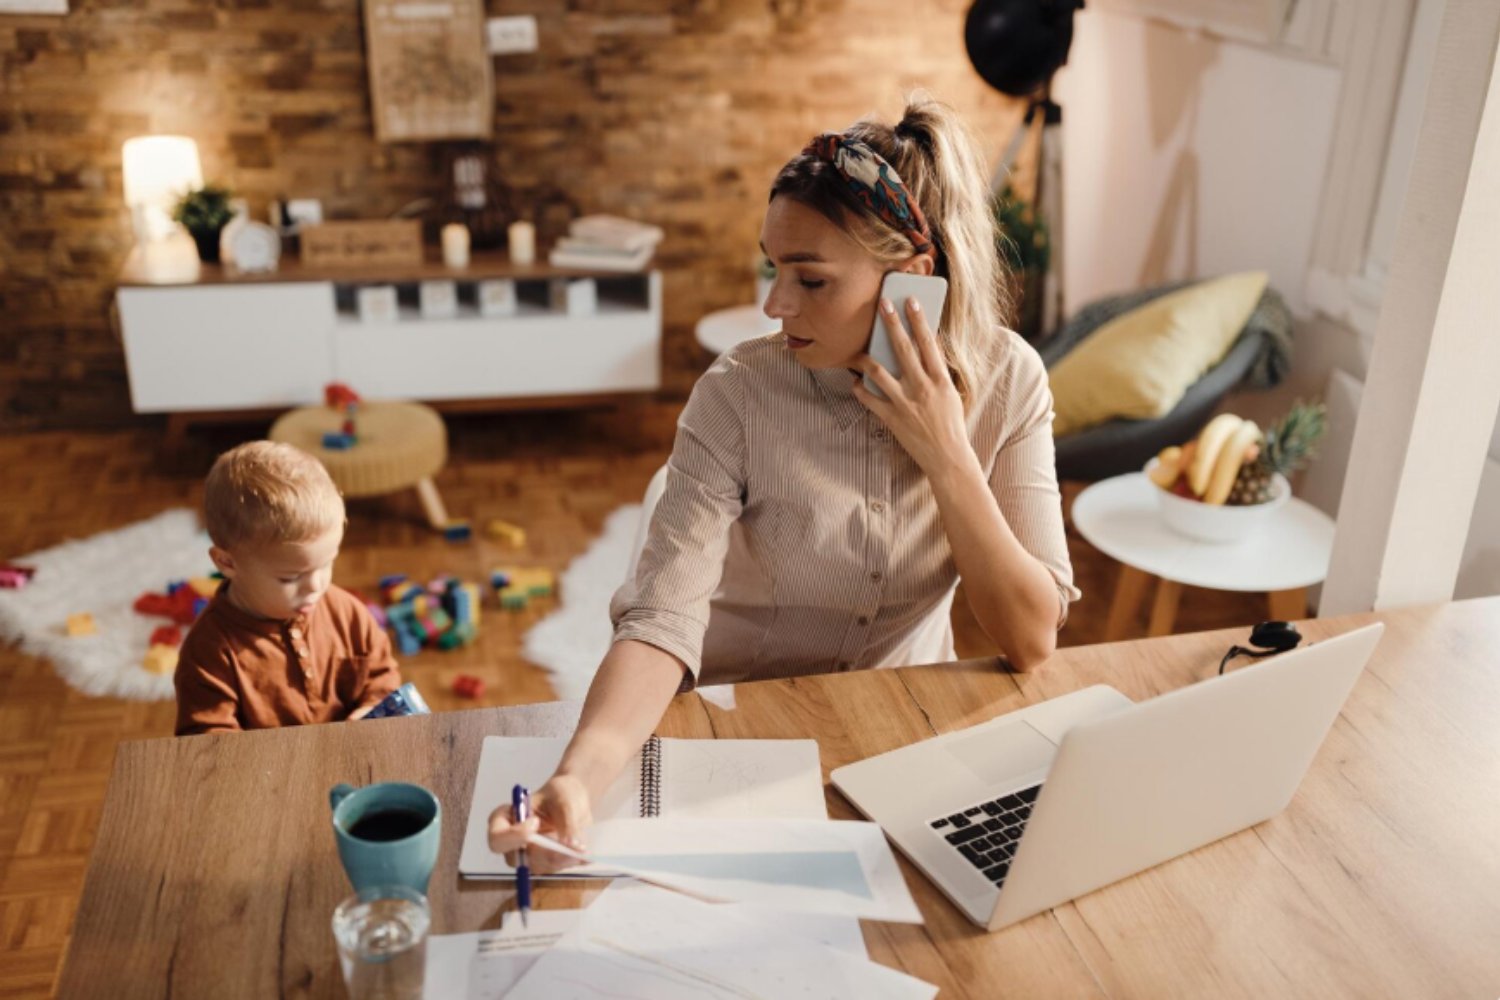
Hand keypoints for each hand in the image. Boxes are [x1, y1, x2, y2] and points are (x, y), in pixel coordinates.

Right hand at [486, 773, 592, 873]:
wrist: (574, 801)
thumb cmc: (561, 794)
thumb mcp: (564, 800)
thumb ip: (567, 822)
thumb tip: (572, 845)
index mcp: (505, 819)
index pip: (497, 837)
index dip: (513, 835)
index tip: (535, 823)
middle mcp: (511, 842)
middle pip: (516, 858)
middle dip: (543, 854)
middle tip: (569, 846)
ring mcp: (526, 855)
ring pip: (538, 866)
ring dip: (561, 859)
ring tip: (581, 848)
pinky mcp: (543, 863)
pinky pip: (554, 868)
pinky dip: (569, 861)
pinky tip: (583, 853)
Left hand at [853, 296, 978, 479]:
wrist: (947, 457)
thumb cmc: (951, 425)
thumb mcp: (950, 394)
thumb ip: (937, 372)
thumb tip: (925, 349)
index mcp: (940, 380)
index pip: (928, 342)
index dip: (918, 319)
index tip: (910, 301)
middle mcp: (921, 387)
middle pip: (902, 348)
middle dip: (891, 323)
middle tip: (882, 305)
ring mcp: (904, 402)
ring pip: (878, 371)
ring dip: (866, 357)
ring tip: (859, 349)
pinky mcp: (891, 418)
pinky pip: (868, 398)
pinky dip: (859, 389)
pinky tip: (855, 381)